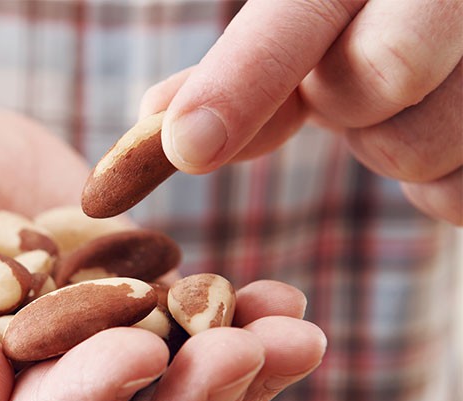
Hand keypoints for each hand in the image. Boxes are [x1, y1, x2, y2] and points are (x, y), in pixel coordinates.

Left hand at [140, 0, 461, 224]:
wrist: (461, 12)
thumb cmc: (377, 11)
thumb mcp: (317, 11)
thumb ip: (247, 61)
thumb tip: (154, 119)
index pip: (303, 16)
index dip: (242, 81)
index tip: (188, 146)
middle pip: (377, 78)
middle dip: (347, 101)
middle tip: (353, 85)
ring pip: (415, 150)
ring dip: (391, 145)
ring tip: (409, 100)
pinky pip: (456, 197)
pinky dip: (437, 185)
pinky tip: (443, 132)